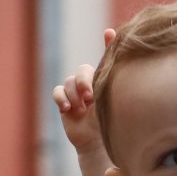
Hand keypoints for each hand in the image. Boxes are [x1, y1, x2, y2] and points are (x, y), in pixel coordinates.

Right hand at [51, 30, 116, 156]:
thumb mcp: (113, 103)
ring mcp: (75, 91)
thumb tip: (119, 60)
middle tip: (89, 96)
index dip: (108, 43)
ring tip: (81, 108)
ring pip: (68, 81)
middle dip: (83, 81)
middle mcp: (89, 82)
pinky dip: (61, 98)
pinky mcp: (64, 101)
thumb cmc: (108, 124)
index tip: (109, 33)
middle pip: (82, 69)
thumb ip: (114, 83)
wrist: (95, 142)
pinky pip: (57, 91)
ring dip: (74, 94)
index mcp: (104, 80)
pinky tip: (68, 109)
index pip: (105, 58)